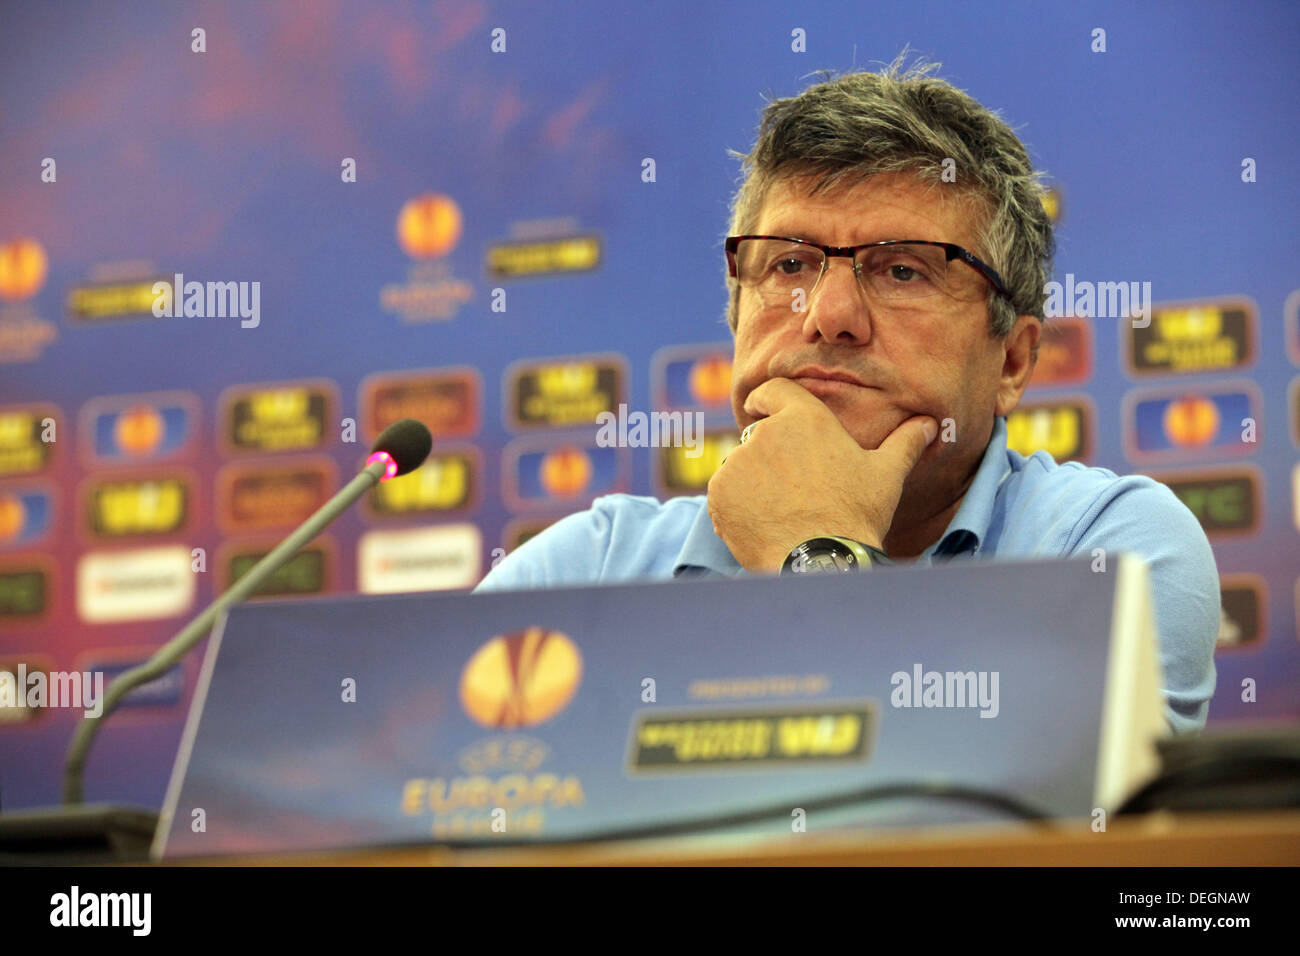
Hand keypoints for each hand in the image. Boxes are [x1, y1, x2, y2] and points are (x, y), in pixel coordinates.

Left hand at [707, 378, 937, 571]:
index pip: (773, 390)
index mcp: (805, 419)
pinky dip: (735, 506)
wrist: (820, 559)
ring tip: (779, 512)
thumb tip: (929, 423)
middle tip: (788, 486)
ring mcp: (738, 463)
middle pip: (758, 435)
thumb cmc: (856, 514)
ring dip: (751, 482)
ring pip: (739, 467)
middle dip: (767, 455)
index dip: (765, 398)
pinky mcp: (719, 492)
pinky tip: (760, 524)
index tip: (760, 406)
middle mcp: (766, 433)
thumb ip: (904, 443)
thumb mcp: (886, 475)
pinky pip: (723, 493)